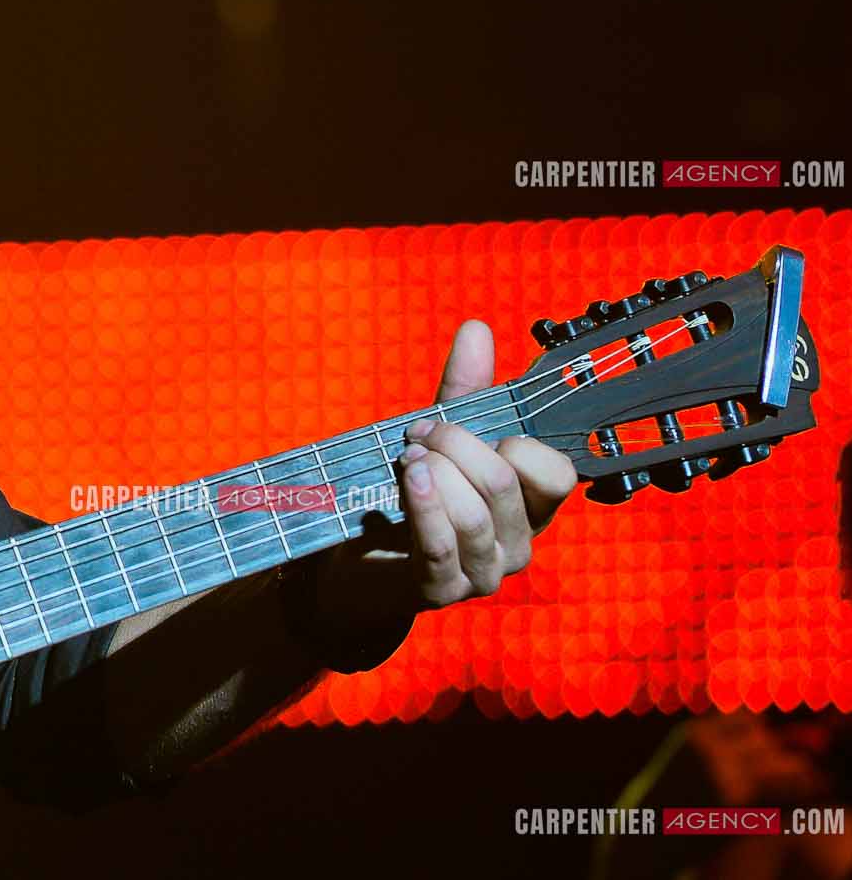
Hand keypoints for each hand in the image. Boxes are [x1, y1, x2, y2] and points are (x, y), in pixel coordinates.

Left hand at [321, 320, 577, 628]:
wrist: (361, 558)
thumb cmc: (417, 491)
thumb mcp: (442, 437)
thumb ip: (464, 389)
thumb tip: (475, 327)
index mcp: (531, 505)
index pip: (556, 473)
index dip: (512, 440)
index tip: (457, 422)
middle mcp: (518, 543)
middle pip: (504, 483)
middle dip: (454, 445)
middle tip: (416, 434)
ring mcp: (483, 573)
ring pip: (475, 516)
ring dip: (434, 475)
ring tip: (406, 460)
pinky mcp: (442, 591)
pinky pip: (442, 548)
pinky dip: (425, 507)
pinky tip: (410, 480)